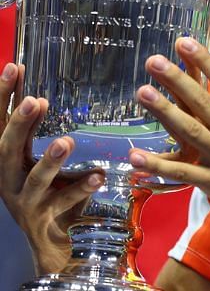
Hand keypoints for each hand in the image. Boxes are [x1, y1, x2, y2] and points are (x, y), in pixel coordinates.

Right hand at [0, 63, 103, 274]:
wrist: (51, 244)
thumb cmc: (49, 195)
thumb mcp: (41, 161)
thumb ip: (39, 133)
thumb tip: (40, 96)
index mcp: (8, 160)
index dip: (2, 96)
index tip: (14, 66)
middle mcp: (9, 178)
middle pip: (6, 149)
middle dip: (18, 125)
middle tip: (33, 102)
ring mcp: (25, 201)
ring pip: (34, 180)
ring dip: (49, 160)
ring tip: (67, 141)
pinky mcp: (44, 220)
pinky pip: (64, 203)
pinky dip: (81, 189)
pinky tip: (98, 176)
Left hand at [128, 38, 209, 234]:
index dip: (206, 62)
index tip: (186, 43)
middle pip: (204, 102)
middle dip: (177, 80)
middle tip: (154, 61)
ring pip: (191, 131)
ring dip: (164, 111)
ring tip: (142, 92)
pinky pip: (181, 172)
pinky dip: (157, 164)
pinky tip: (135, 155)